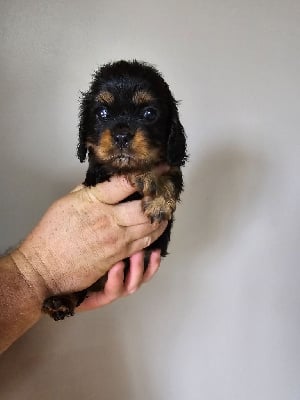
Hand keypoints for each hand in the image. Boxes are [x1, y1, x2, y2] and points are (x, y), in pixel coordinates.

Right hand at [11, 176, 166, 302]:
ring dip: (161, 216)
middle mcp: (109, 219)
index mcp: (94, 201)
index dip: (145, 174)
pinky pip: (144, 243)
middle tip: (166, 192)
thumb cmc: (50, 235)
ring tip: (167, 208)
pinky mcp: (118, 255)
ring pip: (149, 226)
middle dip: (158, 198)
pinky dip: (155, 233)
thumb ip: (87, 192)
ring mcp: (116, 239)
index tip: (158, 168)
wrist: (43, 267)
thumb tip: (101, 183)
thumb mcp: (65, 203)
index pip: (126, 183)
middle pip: (145, 206)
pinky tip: (158, 226)